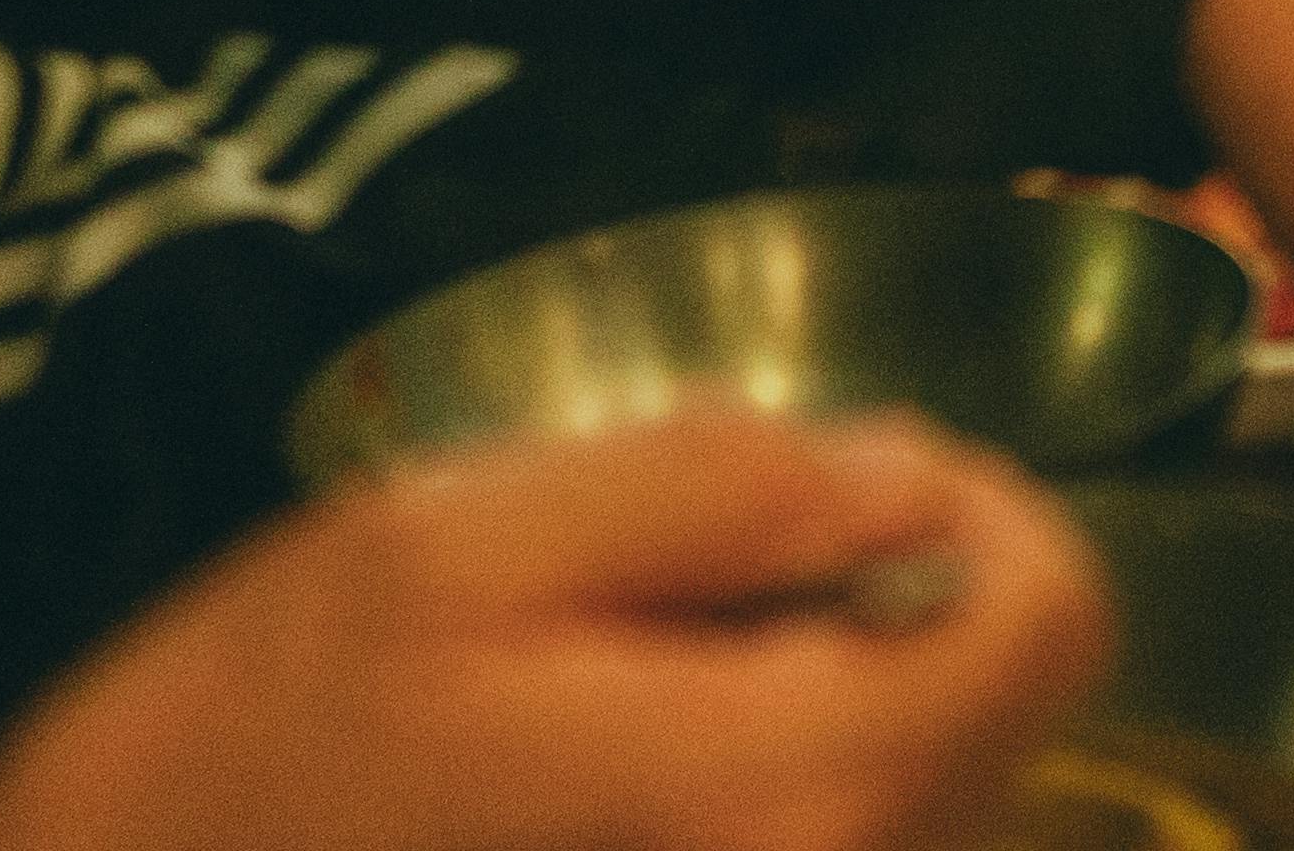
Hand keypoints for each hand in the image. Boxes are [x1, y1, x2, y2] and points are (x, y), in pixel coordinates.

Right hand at [0, 411, 1109, 850]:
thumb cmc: (242, 765)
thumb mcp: (447, 548)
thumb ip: (711, 490)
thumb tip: (910, 477)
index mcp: (785, 791)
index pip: (1051, 624)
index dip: (971, 520)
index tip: (841, 499)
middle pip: (1002, 725)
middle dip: (893, 625)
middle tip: (699, 604)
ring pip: (934, 815)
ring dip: (838, 730)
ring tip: (637, 712)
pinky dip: (787, 811)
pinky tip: (626, 802)